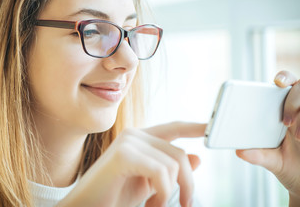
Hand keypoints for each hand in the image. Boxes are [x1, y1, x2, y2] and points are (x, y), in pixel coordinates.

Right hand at [57, 122, 205, 206]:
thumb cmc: (114, 196)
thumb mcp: (150, 184)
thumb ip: (170, 170)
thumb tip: (197, 156)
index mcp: (140, 139)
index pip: (173, 128)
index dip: (195, 127)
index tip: (212, 128)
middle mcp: (134, 135)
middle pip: (179, 153)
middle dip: (188, 183)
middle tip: (185, 205)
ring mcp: (128, 142)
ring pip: (173, 165)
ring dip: (170, 193)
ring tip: (155, 205)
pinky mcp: (123, 155)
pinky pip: (160, 172)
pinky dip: (162, 193)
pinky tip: (151, 204)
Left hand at [236, 71, 299, 205]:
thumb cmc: (288, 165)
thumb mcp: (271, 161)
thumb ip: (257, 155)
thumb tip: (239, 151)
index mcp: (280, 110)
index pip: (283, 84)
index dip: (283, 78)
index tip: (277, 82)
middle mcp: (299, 109)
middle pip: (299, 88)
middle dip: (293, 99)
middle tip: (285, 121)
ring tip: (296, 136)